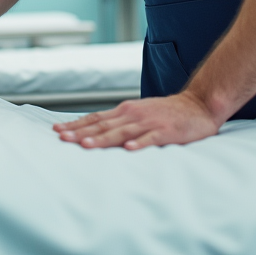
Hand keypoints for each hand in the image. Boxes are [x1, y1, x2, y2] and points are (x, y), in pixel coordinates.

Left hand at [53, 91, 220, 150]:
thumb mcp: (138, 114)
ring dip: (103, 139)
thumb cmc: (165, 113)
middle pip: (103, 125)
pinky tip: (129, 149)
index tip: (57, 131)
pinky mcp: (166, 130)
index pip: (95, 118)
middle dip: (81, 132)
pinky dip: (139, 143)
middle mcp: (133, 114)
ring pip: (122, 131)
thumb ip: (119, 123)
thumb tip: (94, 133)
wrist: (198, 105)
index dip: (76, 125)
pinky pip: (151, 138)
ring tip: (87, 146)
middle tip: (62, 139)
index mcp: (125, 111)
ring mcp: (149, 122)